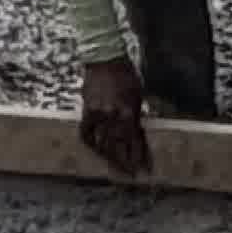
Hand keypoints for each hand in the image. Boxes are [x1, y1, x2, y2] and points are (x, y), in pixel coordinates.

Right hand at [77, 57, 152, 183]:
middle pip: (119, 146)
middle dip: (127, 162)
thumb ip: (136, 116)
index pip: (134, 141)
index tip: (145, 170)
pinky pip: (87, 133)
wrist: (104, 57)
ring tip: (117, 170)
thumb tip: (137, 136)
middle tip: (132, 175)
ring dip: (110, 159)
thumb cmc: (126, 74)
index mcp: (127, 111)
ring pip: (102, 143)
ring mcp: (97, 113)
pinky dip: (92, 144)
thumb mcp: (137, 95)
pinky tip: (98, 152)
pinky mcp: (86, 110)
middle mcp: (111, 115)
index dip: (140, 157)